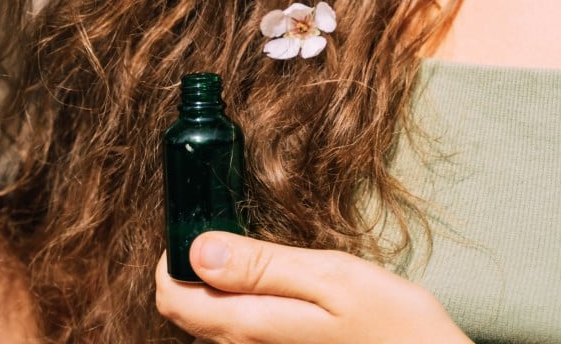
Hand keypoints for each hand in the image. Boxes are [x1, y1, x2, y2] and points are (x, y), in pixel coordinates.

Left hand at [155, 232, 472, 343]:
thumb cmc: (389, 323)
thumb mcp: (330, 278)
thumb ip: (262, 266)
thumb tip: (199, 250)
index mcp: (252, 327)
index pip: (176, 301)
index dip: (170, 262)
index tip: (189, 227)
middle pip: (190, 314)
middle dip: (191, 271)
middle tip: (220, 231)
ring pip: (214, 325)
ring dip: (215, 288)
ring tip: (246, 253)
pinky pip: (242, 333)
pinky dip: (239, 305)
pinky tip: (270, 286)